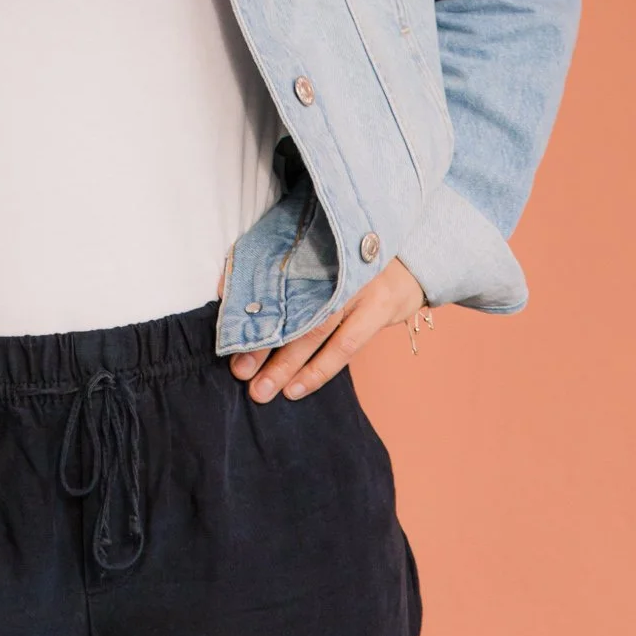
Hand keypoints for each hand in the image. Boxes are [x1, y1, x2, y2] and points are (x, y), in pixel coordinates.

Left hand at [229, 258, 425, 403]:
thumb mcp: (316, 251)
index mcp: (313, 245)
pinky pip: (344, 346)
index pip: (274, 280)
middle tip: (238, 371)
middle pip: (292, 308)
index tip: (228, 333)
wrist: (408, 258)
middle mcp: (334, 262)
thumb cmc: (349, 257)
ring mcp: (358, 285)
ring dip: (287, 365)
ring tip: (263, 390)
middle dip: (263, 344)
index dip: (251, 308)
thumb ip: (280, 266)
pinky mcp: (378, 307)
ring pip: (316, 332)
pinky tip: (297, 388)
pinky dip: (319, 370)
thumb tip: (228, 288)